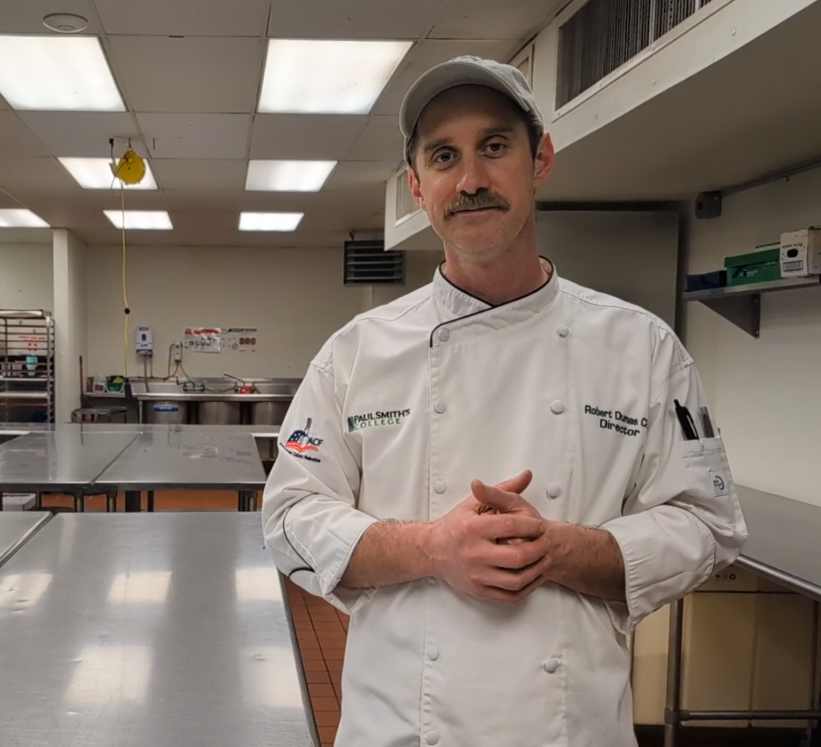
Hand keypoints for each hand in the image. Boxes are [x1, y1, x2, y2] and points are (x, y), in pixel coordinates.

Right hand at [427, 471, 551, 603]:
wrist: (432, 551)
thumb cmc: (455, 527)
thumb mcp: (474, 503)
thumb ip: (501, 490)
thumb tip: (526, 475)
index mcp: (473, 529)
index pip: (511, 526)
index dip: (531, 526)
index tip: (539, 525)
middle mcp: (474, 552)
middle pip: (517, 556)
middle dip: (539, 549)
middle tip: (545, 543)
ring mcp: (477, 574)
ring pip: (516, 580)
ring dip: (537, 570)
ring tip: (543, 559)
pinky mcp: (479, 590)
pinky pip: (510, 595)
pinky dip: (527, 587)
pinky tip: (532, 576)